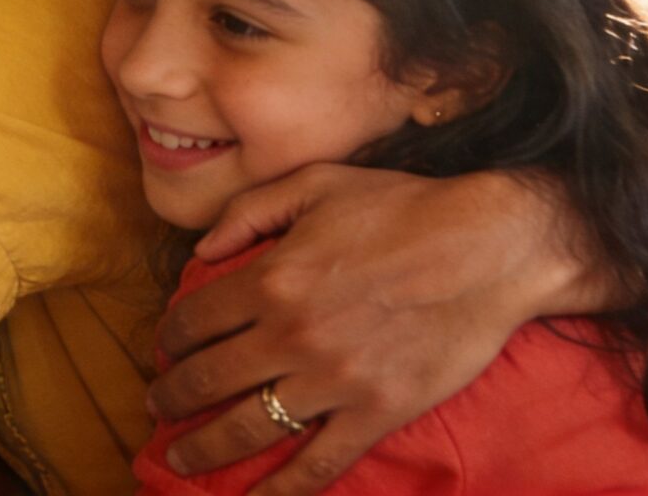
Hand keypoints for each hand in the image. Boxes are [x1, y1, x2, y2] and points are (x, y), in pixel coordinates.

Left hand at [148, 165, 600, 495]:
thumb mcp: (316, 183)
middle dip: (171, 397)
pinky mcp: (375, 413)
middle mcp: (292, 334)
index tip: (165, 348)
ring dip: (202, 449)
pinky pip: (316, 464)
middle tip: (157, 406)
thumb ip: (249, 211)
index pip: (192, 320)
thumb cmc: (404, 206)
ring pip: (247, 427)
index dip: (168, 338)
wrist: (490, 247)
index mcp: (271, 277)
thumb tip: (200, 250)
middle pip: (206, 379)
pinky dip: (280, 489)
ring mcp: (333, 380)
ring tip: (179, 458)